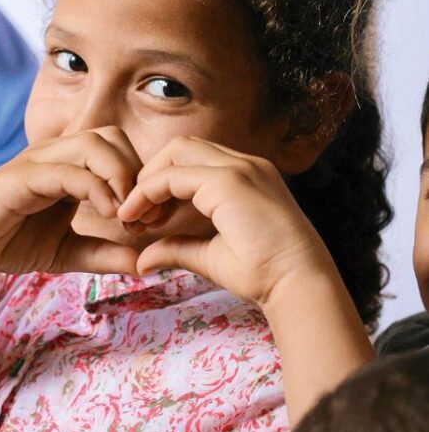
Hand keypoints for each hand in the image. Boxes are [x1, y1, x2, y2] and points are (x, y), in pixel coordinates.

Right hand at [0, 127, 142, 278]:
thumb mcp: (66, 253)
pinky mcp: (21, 177)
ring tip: (125, 215)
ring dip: (120, 176)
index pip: (118, 149)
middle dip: (136, 172)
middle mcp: (55, 155)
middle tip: (142, 216)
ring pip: (93, 143)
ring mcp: (37, 161)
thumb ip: (102, 255)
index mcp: (68, 166)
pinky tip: (106, 214)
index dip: (141, 178)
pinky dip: (95, 188)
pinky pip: (67, 171)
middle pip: (112, 136)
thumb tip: (143, 265)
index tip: (149, 220)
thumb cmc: (7, 241)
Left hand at [118, 136, 338, 308]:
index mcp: (245, 177)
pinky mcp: (228, 181)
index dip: (162, 185)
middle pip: (180, 147)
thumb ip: (177, 248)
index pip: (192, 161)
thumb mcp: (209, 256)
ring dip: (147, 181)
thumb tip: (143, 260)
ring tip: (136, 218)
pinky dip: (148, 192)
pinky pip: (172, 175)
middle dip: (151, 175)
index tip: (146, 221)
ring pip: (175, 151)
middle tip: (136, 215)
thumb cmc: (263, 274)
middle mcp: (244, 164)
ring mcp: (238, 168)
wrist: (296, 283)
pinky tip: (139, 218)